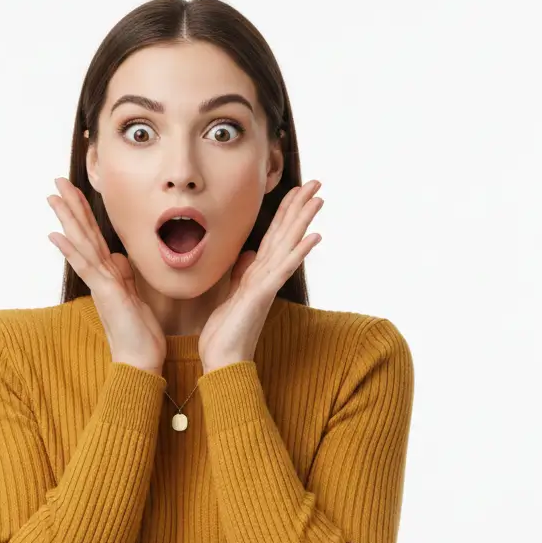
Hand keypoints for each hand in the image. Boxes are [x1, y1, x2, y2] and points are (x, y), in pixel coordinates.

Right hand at [47, 177, 166, 372]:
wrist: (140, 362)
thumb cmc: (139, 335)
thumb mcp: (135, 298)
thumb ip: (125, 277)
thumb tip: (120, 259)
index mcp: (108, 275)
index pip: (94, 238)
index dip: (85, 214)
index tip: (75, 192)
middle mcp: (100, 276)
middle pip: (83, 234)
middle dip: (71, 206)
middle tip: (56, 181)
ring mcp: (99, 284)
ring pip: (81, 244)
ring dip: (67, 220)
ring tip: (52, 197)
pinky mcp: (104, 293)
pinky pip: (85, 268)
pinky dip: (71, 251)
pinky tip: (56, 236)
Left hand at [198, 180, 323, 370]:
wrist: (223, 360)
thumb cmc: (225, 334)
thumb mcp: (229, 296)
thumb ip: (240, 274)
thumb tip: (247, 256)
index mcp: (257, 275)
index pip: (274, 236)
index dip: (285, 212)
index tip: (295, 190)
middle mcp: (267, 276)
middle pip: (286, 234)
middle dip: (300, 207)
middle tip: (316, 182)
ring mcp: (267, 284)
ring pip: (289, 245)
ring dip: (304, 221)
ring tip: (318, 198)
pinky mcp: (263, 295)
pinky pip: (283, 269)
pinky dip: (298, 252)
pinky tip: (314, 237)